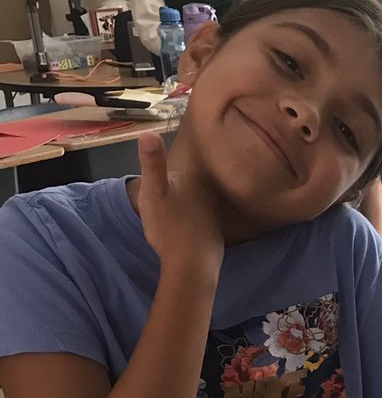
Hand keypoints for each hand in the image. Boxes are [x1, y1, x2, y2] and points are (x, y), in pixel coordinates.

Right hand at [136, 133, 224, 272]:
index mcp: (195, 183)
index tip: (156, 194)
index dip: (164, 183)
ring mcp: (215, 220)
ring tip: (171, 225)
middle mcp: (210, 199)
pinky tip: (183, 239)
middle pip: (188, 192)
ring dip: (184, 215)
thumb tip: (149, 132)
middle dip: (176, 198)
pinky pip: (201, 230)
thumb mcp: (154, 191)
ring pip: (196, 210)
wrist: (192, 266)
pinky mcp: (216, 240)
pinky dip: (191, 232)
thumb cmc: (170, 226)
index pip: (178, 174)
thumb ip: (152, 163)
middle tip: (161, 212)